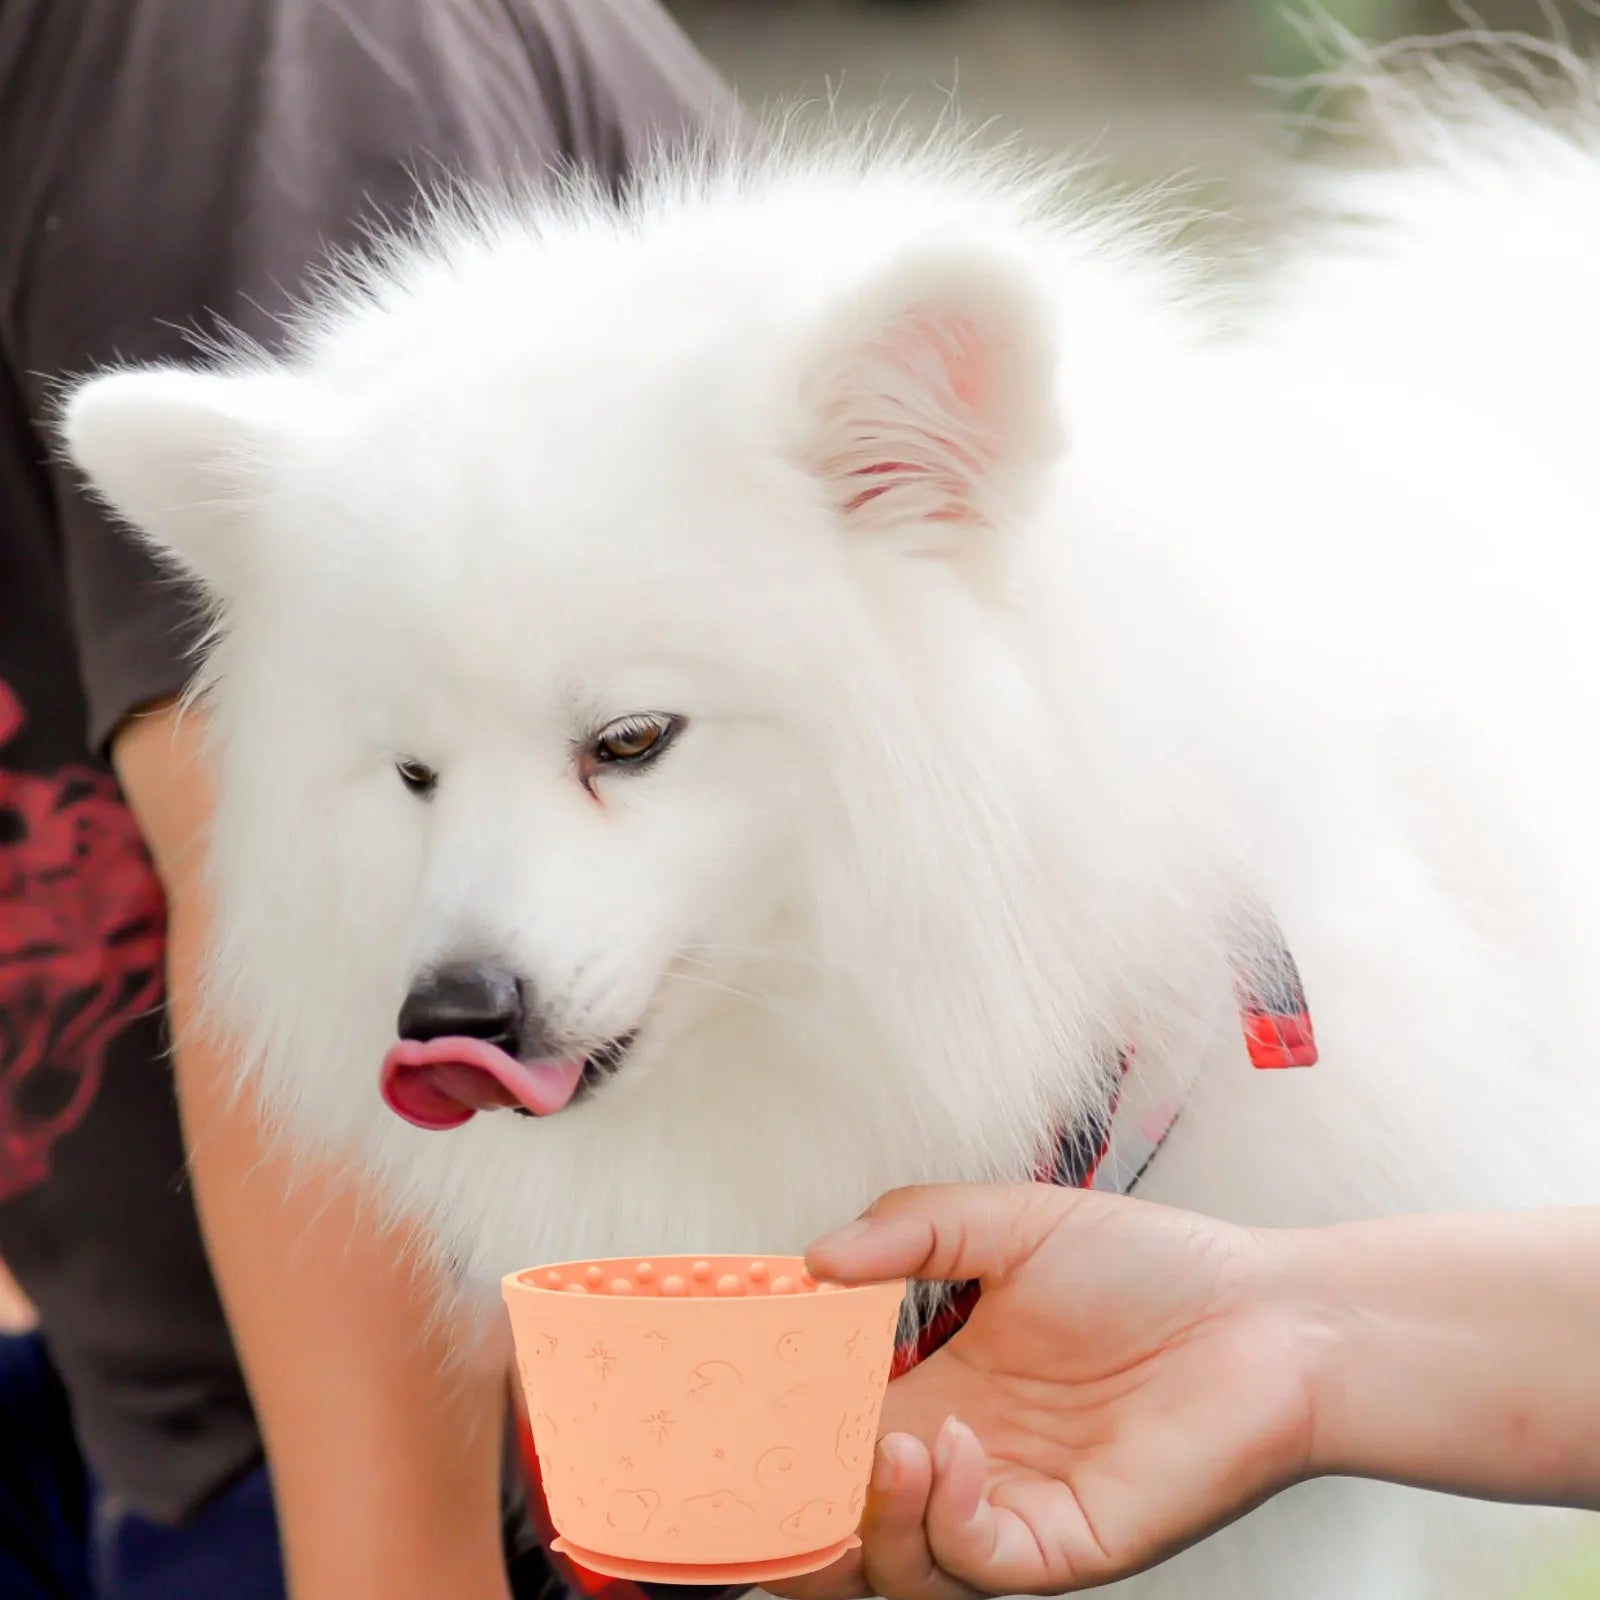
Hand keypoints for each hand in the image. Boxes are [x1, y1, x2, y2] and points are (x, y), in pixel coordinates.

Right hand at [773, 1185, 1315, 1597]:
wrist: (1267, 1316)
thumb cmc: (1152, 1267)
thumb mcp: (1013, 1222)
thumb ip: (912, 1229)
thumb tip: (814, 1258)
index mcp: (941, 1387)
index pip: (833, 1424)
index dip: (782, 1416)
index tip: (737, 1385)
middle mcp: (962, 1456)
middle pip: (845, 1514)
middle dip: (792, 1507)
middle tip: (764, 1463)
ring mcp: (1009, 1505)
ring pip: (894, 1559)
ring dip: (867, 1513)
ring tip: (884, 1444)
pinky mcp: (1062, 1541)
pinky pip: (974, 1558)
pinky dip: (944, 1515)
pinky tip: (958, 1448)